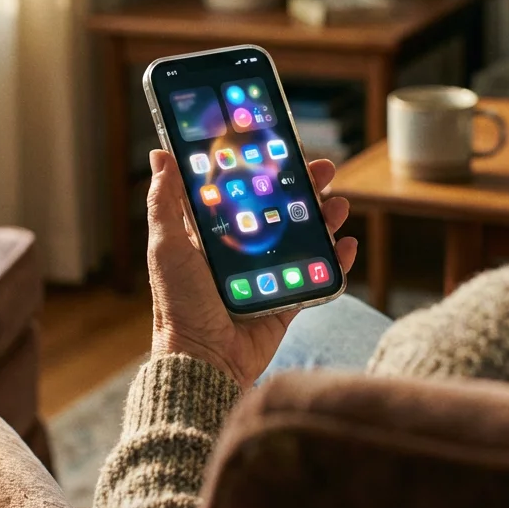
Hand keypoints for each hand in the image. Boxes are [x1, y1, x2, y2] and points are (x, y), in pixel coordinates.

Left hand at [146, 150, 358, 386]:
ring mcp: (267, 276)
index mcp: (212, 235)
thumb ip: (165, 203)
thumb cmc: (179, 303)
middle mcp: (241, 251)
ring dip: (324, 219)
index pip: (243, 191)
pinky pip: (316, 277)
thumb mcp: (166, 247)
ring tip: (338, 205)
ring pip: (303, 238)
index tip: (282, 148)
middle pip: (280, 210)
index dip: (264, 168)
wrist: (203, 359)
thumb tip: (162, 155)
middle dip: (304, 187)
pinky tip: (346, 246)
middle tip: (324, 170)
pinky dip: (336, 262)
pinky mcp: (286, 302)